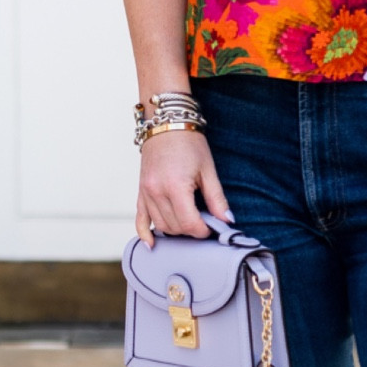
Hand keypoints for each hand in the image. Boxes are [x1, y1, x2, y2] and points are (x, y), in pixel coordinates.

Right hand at [136, 128, 230, 243]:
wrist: (166, 123)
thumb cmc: (188, 142)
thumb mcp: (208, 170)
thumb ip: (217, 198)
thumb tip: (227, 220)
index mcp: (175, 187)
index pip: (190, 224)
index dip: (204, 230)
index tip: (213, 228)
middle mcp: (157, 192)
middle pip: (175, 227)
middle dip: (192, 230)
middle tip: (204, 223)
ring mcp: (146, 192)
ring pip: (161, 225)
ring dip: (176, 230)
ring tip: (189, 223)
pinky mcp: (141, 191)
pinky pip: (140, 218)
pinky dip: (144, 232)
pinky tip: (152, 244)